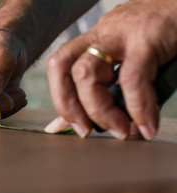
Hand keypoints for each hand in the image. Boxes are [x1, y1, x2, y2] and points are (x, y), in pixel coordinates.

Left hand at [45, 0, 176, 139]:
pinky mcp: (145, 40)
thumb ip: (108, 83)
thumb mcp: (128, 56)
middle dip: (68, 106)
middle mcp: (101, 35)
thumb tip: (90, 114)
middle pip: (62, 67)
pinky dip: (138, 108)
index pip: (59, 67)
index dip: (59, 99)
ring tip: (122, 130)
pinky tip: (147, 124)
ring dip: (99, 111)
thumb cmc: (161, 33)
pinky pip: (131, 79)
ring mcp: (120, 35)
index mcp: (94, 40)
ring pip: (85, 72)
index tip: (68, 126)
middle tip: (87, 130)